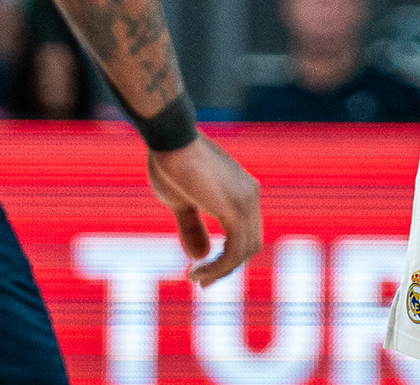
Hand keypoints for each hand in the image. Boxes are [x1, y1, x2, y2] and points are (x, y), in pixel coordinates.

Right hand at [147, 135, 262, 286]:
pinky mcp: (234, 209)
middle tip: (200, 282)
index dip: (227, 256)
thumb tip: (200, 256)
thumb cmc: (170, 163)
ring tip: (196, 279)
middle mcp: (251, 194)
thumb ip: (193, 228)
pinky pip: (234, 251)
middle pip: (250, 244)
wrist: (168, 138)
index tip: (201, 270)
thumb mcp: (182, 203)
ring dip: (220, 271)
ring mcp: (246, 201)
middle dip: (227, 267)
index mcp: (243, 191)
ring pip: (244, 251)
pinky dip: (218, 268)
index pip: (246, 232)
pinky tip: (196, 273)